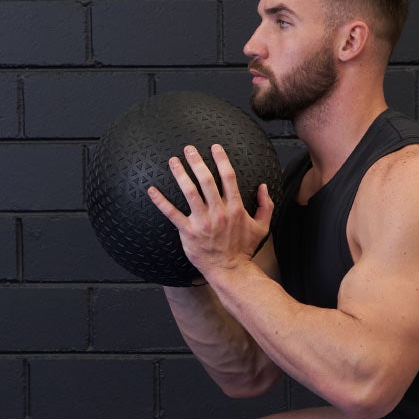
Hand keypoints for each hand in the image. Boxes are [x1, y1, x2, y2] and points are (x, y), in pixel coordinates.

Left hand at [146, 143, 272, 281]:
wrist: (231, 270)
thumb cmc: (244, 249)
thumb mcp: (262, 227)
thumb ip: (266, 206)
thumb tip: (263, 187)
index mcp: (235, 208)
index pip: (228, 177)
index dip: (221, 160)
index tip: (214, 147)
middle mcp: (218, 212)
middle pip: (206, 180)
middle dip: (197, 161)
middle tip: (189, 149)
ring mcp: (202, 222)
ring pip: (189, 192)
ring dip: (180, 174)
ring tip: (173, 161)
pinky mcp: (188, 232)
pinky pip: (172, 214)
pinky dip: (161, 201)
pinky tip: (152, 190)